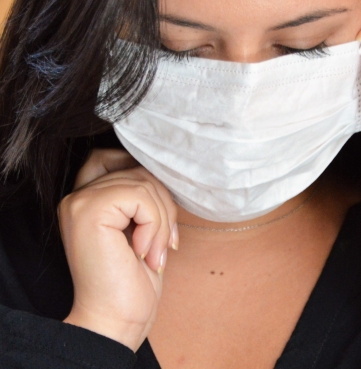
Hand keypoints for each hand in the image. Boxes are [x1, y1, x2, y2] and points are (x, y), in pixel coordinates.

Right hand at [60, 149, 178, 350]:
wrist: (116, 317)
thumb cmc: (132, 279)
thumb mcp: (142, 227)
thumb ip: (143, 197)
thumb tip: (167, 170)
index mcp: (88, 198)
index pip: (120, 158)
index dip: (148, 180)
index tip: (161, 220)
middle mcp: (78, 195)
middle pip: (139, 170)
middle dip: (164, 206)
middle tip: (166, 244)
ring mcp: (80, 201)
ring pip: (144, 183)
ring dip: (163, 221)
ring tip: (156, 253)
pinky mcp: (90, 209)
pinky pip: (141, 197)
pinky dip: (155, 225)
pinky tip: (144, 252)